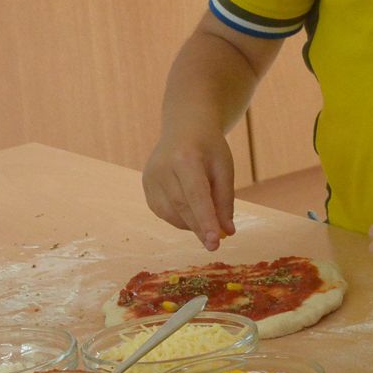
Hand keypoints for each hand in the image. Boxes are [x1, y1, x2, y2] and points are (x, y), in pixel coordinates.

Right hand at [143, 123, 236, 251]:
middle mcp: (162, 167)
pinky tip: (191, 214)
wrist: (185, 127)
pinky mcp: (146, 185)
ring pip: (170, 212)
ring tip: (206, 223)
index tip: (214, 242)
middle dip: (198, 228)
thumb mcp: (224, 168)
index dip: (205, 220)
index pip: (195, 195)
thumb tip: (227, 232)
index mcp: (185, 158)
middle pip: (181, 206)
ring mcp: (150, 177)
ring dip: (190, 224)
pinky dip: (179, 218)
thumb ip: (225, 200)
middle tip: (214, 244)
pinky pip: (162, 211)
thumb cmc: (209, 148)